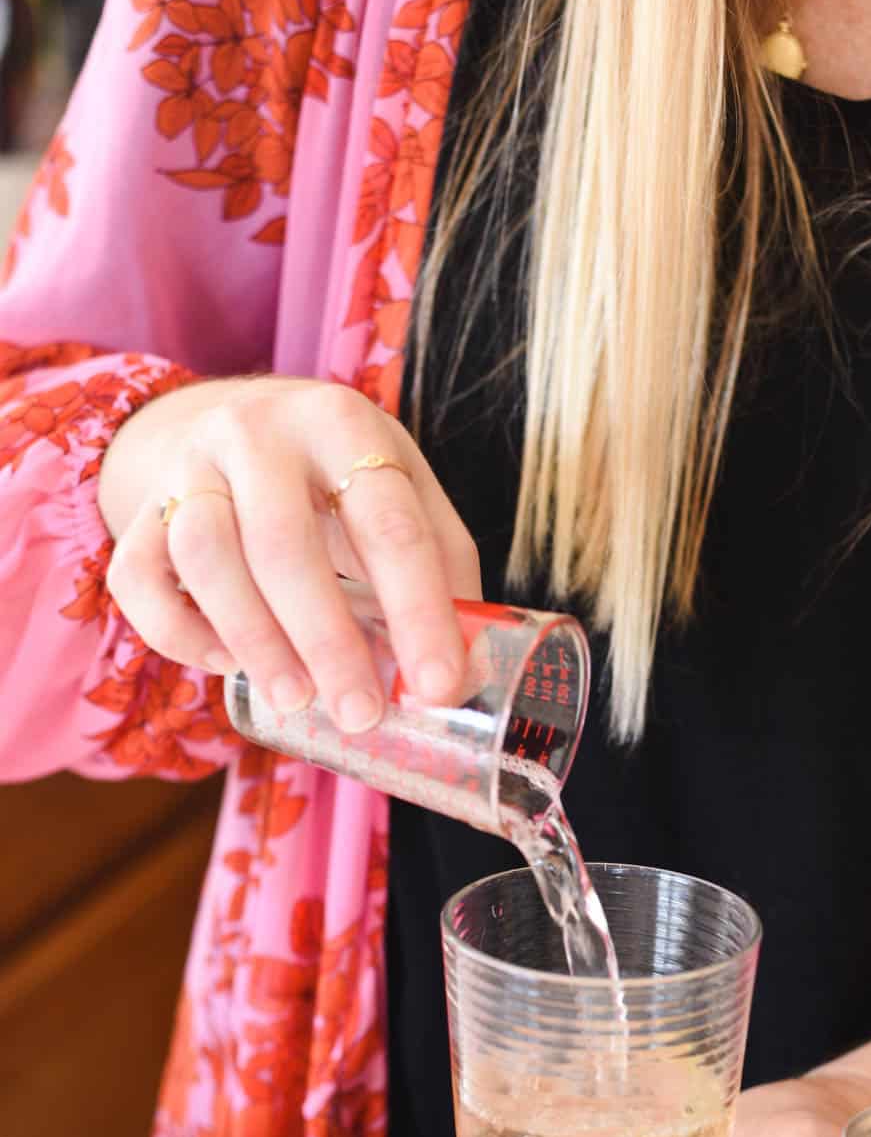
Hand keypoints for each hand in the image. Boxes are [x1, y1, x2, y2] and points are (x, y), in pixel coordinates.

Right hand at [100, 376, 480, 729]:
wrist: (234, 422)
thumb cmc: (339, 479)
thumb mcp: (403, 493)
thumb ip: (441, 571)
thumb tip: (465, 676)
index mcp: (344, 424)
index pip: (388, 523)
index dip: (417, 611)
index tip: (436, 686)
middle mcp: (258, 431)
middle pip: (284, 542)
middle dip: (327, 641)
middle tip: (360, 714)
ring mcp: (189, 465)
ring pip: (205, 555)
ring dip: (252, 638)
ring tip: (295, 700)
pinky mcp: (141, 508)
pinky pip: (139, 576)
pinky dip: (178, 631)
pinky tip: (224, 664)